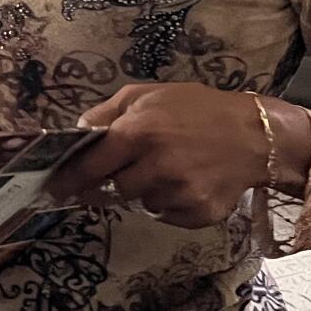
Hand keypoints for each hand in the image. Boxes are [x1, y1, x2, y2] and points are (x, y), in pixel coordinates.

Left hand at [48, 83, 268, 228]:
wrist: (256, 136)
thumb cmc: (196, 109)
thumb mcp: (146, 95)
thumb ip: (106, 113)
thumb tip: (77, 132)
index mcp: (139, 133)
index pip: (90, 165)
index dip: (69, 179)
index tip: (54, 188)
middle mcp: (157, 166)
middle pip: (113, 188)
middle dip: (113, 180)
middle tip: (129, 166)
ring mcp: (179, 194)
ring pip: (140, 202)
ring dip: (143, 189)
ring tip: (168, 166)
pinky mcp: (198, 214)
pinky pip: (165, 215)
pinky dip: (167, 202)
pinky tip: (185, 181)